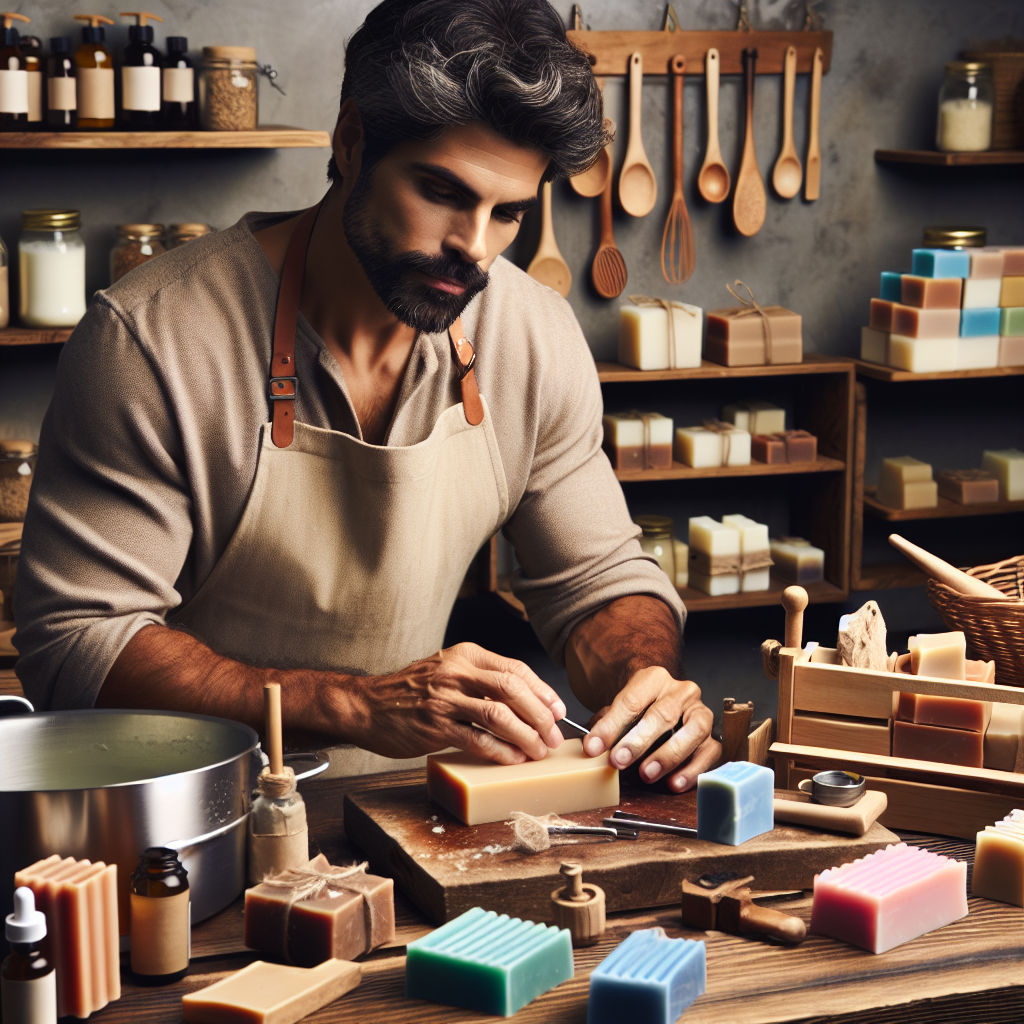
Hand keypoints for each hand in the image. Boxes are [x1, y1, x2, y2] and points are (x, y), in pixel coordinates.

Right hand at [339, 642, 565, 764]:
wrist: (367, 705)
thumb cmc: (413, 692)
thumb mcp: (448, 671)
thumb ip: (481, 680)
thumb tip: (526, 702)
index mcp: (466, 655)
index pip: (515, 669)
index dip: (542, 691)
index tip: (558, 711)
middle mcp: (456, 672)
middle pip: (513, 689)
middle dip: (540, 715)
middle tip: (553, 736)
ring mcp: (444, 699)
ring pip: (499, 715)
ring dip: (525, 736)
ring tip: (538, 751)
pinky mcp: (434, 726)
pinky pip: (477, 740)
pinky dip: (500, 752)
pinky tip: (513, 760)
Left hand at [581, 666, 719, 791]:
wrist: (661, 704)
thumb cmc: (638, 711)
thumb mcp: (617, 711)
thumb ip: (606, 726)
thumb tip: (592, 746)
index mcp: (654, 679)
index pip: (632, 701)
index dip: (611, 726)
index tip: (594, 747)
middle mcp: (682, 692)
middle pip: (663, 714)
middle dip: (638, 741)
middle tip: (619, 761)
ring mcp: (700, 713)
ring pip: (693, 731)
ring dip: (669, 755)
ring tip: (647, 774)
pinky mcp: (712, 737)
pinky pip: (709, 753)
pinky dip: (693, 770)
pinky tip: (674, 782)